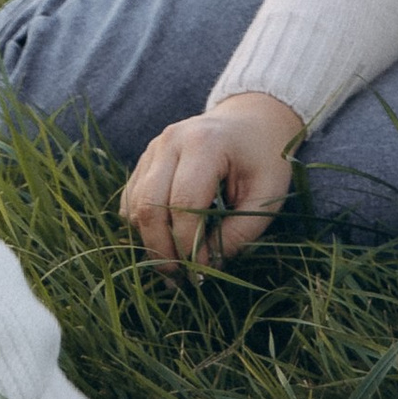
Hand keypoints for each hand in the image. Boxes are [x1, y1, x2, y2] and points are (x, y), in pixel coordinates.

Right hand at [119, 91, 303, 271]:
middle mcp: (172, 140)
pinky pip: (131, 199)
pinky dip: (142, 226)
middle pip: (150, 206)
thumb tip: (205, 268)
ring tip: (175, 264)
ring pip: (135, 205)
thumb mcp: (266, 196)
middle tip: (181, 279)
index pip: (183, 205)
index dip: (188, 246)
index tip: (202, 271)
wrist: (252, 119)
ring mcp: (154, 147)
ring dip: (150, 242)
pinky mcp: (146, 158)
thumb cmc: (264, 158)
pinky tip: (165, 239)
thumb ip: (238, 234)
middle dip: (162, 250)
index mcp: (205, 143)